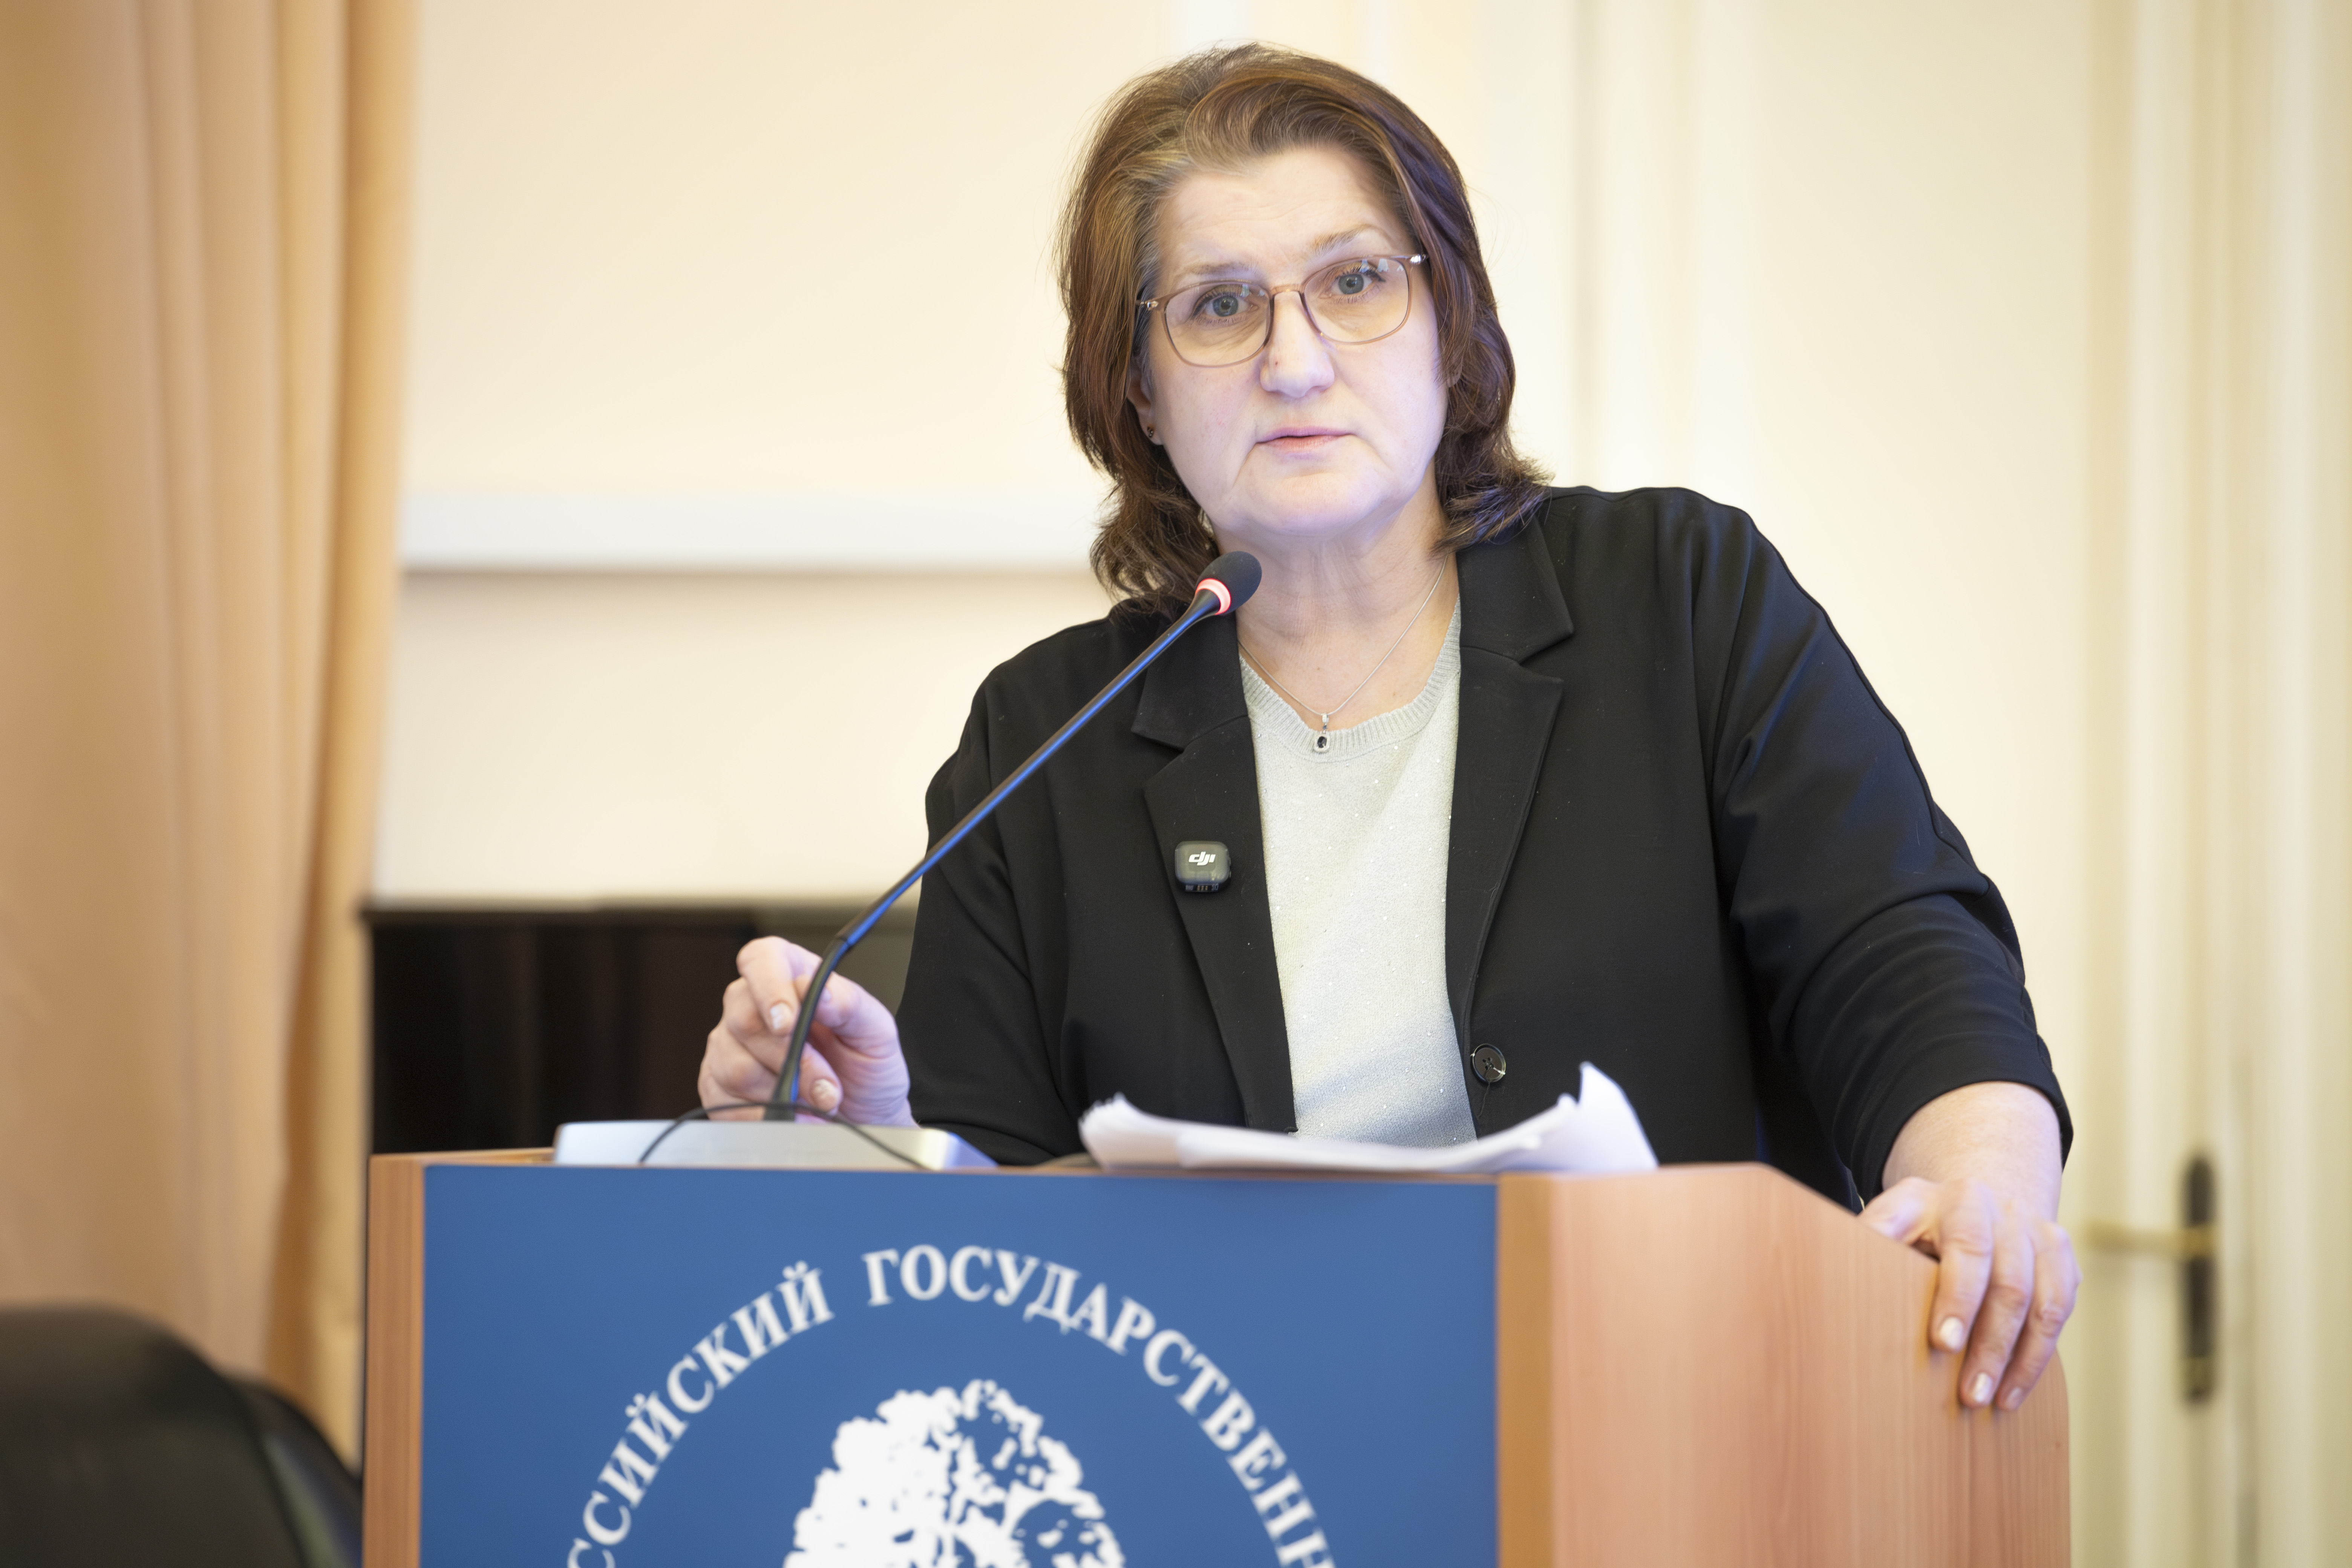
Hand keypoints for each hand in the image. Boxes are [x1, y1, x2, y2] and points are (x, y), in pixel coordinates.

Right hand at [698, 937, 915, 1126]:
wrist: (862, 1116)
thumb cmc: (867, 1067)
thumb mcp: (876, 1032)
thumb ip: (849, 1005)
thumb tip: (818, 991)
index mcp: (790, 976)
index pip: (761, 959)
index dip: (769, 988)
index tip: (787, 1022)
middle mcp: (752, 1005)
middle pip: (744, 1020)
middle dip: (792, 1060)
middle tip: (826, 1082)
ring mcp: (730, 1046)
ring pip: (735, 1067)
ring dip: (783, 1093)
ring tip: (817, 1100)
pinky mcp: (719, 1086)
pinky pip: (726, 1102)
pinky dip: (765, 1115)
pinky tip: (792, 1113)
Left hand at [1860, 1082, 2076, 1411]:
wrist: (1974, 1197)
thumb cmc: (1918, 1222)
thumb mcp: (1890, 1218)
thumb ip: (1873, 1240)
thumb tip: (1836, 1275)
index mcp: (1954, 1200)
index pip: (1967, 1248)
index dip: (1958, 1297)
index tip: (1943, 1343)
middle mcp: (2002, 1211)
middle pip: (2009, 1283)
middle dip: (1990, 1344)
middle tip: (1968, 1394)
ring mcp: (2037, 1232)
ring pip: (2043, 1302)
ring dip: (2020, 1359)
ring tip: (1993, 1401)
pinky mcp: (2061, 1257)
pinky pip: (2061, 1309)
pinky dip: (2040, 1354)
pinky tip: (2015, 1388)